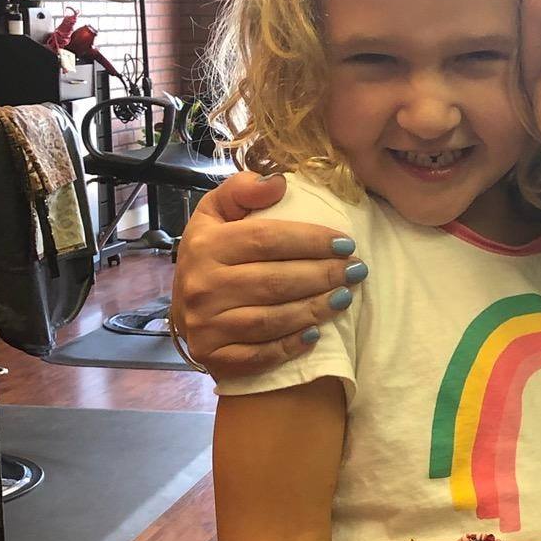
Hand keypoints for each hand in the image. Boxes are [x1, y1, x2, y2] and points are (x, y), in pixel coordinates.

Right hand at [173, 169, 366, 378]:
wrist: (185, 307)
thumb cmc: (212, 254)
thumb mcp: (216, 213)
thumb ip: (241, 190)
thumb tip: (278, 183)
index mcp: (204, 245)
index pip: (266, 239)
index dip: (310, 240)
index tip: (346, 242)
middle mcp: (202, 286)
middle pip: (274, 281)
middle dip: (323, 275)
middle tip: (356, 271)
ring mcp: (206, 325)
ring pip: (271, 319)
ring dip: (314, 310)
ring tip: (345, 298)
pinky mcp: (213, 356)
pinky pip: (258, 355)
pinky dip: (289, 347)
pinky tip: (316, 335)